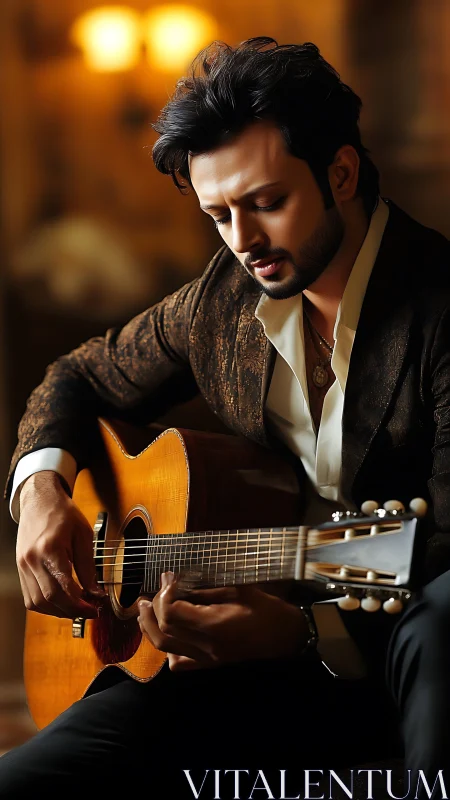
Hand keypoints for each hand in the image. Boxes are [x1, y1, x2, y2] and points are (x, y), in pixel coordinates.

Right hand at [16, 471, 104, 618]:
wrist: (40, 500)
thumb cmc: (63, 513)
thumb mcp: (83, 535)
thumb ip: (89, 566)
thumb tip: (96, 592)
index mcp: (49, 548)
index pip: (62, 587)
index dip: (79, 604)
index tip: (94, 608)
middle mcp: (32, 559)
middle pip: (48, 599)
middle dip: (71, 611)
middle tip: (89, 611)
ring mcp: (23, 566)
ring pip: (37, 602)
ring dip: (58, 611)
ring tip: (76, 608)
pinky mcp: (20, 569)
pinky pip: (30, 597)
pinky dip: (46, 604)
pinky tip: (61, 601)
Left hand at [137, 571, 308, 670]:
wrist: (288, 638)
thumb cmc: (267, 610)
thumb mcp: (239, 589)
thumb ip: (206, 588)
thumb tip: (178, 581)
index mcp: (215, 626)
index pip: (173, 613)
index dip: (164, 594)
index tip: (169, 577)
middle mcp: (207, 648)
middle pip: (164, 632)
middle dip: (152, 610)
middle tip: (149, 593)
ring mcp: (208, 661)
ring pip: (166, 650)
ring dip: (151, 629)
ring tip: (144, 611)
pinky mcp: (211, 666)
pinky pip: (180, 664)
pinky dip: (167, 649)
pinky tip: (167, 634)